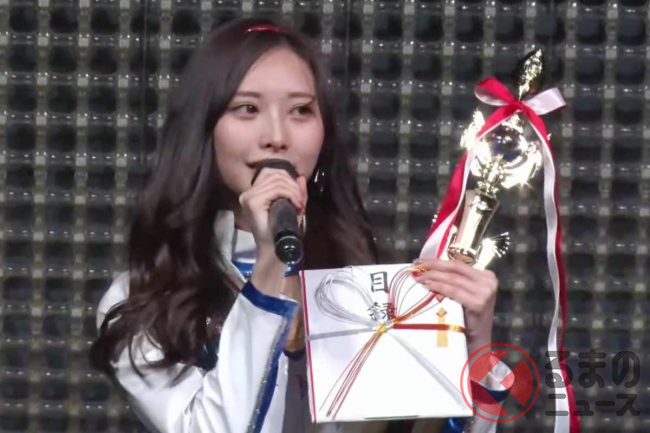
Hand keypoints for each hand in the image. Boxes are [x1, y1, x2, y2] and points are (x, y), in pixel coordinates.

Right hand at [239, 168, 306, 295]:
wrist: (275, 251)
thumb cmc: (283, 231)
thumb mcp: (292, 207)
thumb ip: (296, 192)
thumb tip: (301, 177)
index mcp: (253, 193)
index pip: (270, 172)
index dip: (288, 178)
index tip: (298, 194)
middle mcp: (248, 193)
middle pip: (275, 174)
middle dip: (293, 185)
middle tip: (301, 201)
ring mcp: (249, 197)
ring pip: (277, 181)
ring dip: (294, 191)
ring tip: (299, 205)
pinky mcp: (253, 202)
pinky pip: (276, 189)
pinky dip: (290, 195)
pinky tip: (296, 206)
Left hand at [412, 259, 497, 355]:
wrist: (477, 341)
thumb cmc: (467, 318)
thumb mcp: (464, 294)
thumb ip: (454, 281)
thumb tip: (428, 268)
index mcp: (486, 276)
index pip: (458, 264)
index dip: (438, 261)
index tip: (421, 261)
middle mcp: (488, 281)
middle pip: (455, 268)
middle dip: (433, 266)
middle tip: (416, 266)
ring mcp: (485, 292)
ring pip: (453, 279)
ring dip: (433, 276)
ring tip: (418, 277)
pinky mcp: (479, 303)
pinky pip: (454, 291)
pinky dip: (439, 287)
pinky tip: (428, 285)